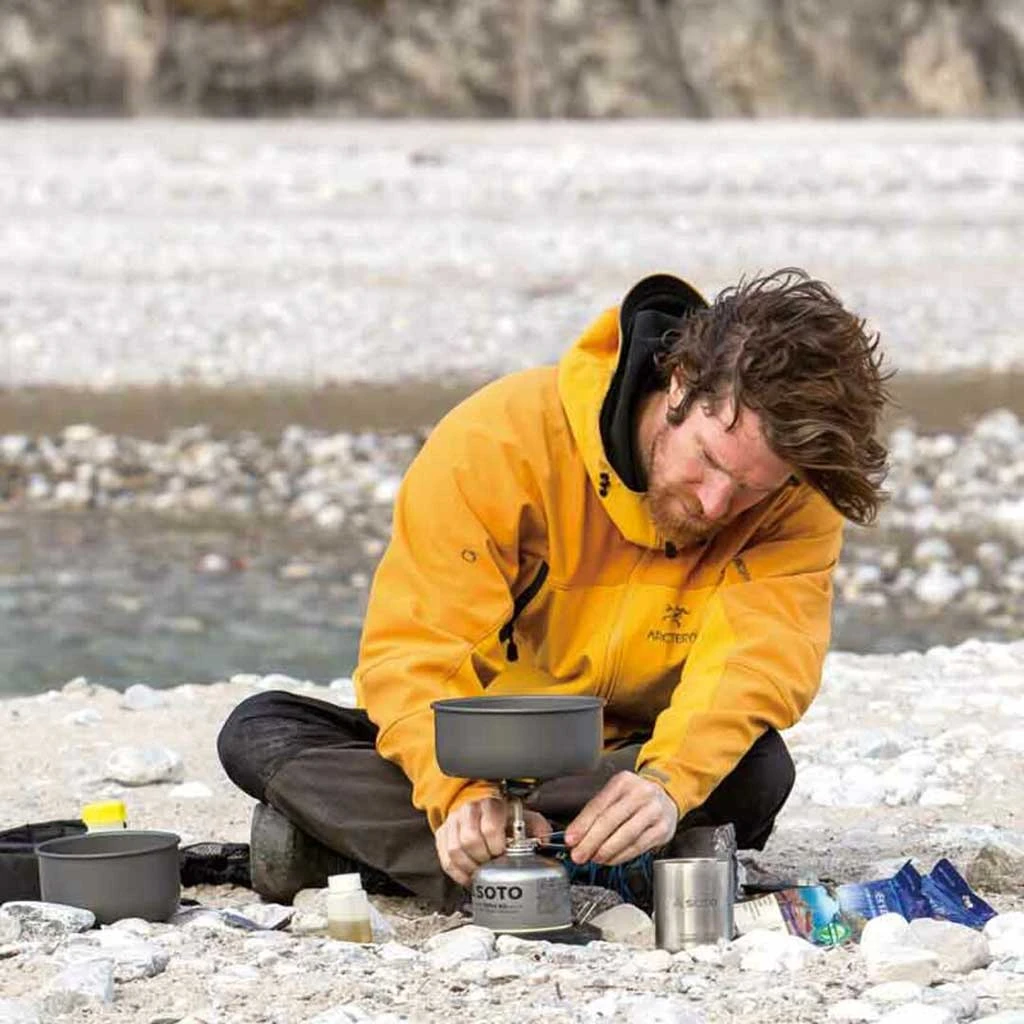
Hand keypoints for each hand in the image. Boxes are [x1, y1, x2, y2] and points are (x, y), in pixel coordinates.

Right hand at [436, 797, 550, 886]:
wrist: (479, 805)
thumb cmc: (502, 814)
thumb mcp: (522, 815)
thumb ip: (536, 827)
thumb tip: (545, 841)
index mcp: (491, 804)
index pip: (490, 826)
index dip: (496, 845)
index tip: (502, 853)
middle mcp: (469, 810)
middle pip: (470, 840)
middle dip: (483, 858)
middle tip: (492, 865)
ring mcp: (453, 822)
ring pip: (455, 850)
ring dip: (469, 867)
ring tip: (481, 872)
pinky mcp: (443, 834)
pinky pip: (445, 859)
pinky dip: (457, 873)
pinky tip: (469, 876)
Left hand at [564, 771, 678, 865]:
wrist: (665, 797)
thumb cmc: (634, 797)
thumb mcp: (615, 794)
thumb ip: (596, 812)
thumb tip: (576, 835)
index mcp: (623, 781)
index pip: (598, 805)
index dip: (582, 824)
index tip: (570, 839)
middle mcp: (641, 793)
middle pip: (611, 820)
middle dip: (591, 841)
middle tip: (579, 854)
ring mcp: (654, 811)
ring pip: (626, 835)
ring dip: (606, 851)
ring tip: (594, 858)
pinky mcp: (663, 829)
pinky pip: (638, 846)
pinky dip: (621, 856)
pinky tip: (610, 859)